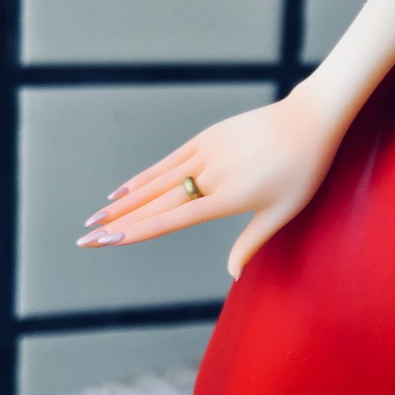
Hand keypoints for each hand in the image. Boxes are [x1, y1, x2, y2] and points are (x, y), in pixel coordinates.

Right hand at [75, 84, 344, 279]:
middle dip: (117, 222)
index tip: (107, 241)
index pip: (172, 220)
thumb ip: (252, 242)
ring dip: (123, 201)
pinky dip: (144, 177)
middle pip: (155, 203)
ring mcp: (206, 152)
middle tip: (85, 239)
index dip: (136, 232)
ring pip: (156, 182)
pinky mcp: (207, 137)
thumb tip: (233, 275)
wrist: (310, 120)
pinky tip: (123, 190)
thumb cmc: (303, 171)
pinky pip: (168, 161)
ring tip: (95, 218)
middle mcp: (211, 175)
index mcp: (228, 197)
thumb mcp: (283, 212)